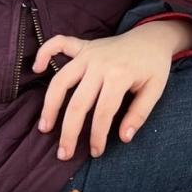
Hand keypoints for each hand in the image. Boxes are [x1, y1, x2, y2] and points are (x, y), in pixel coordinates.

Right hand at [35, 21, 191, 159]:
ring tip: (44, 127)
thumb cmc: (153, 66)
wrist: (153, 37)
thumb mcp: (155, 90)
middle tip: (63, 154)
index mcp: (120, 75)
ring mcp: (89, 53)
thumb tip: (124, 138)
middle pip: (78, 102)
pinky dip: (45, 52)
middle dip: (69, 131)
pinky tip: (37, 68)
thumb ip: (140, 114)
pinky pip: (59, 43)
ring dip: (50, 105)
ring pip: (61, 80)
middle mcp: (100, 64)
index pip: (103, 112)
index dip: (98, 135)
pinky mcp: (83, 46)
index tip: (96, 152)